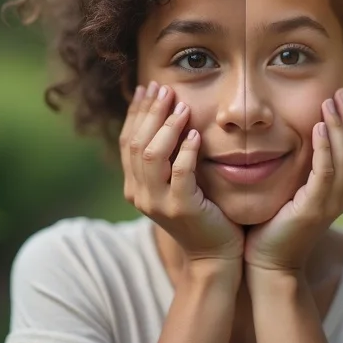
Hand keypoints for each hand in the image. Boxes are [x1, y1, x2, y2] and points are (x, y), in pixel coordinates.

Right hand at [120, 81, 243, 263]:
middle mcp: (140, 194)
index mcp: (134, 185)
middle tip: (164, 89)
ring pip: (152, 155)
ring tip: (182, 107)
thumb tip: (167, 115)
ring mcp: (158, 203)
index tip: (147, 88)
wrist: (214, 254)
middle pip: (136, 143)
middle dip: (150, 112)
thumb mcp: (176, 182)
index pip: (127, 141)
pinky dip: (186, 151)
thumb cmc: (201, 212)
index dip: (136, 112)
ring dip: (166, 127)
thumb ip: (168, 156)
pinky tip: (196, 135)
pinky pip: (180, 173)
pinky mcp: (182, 209)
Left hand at [244, 88, 342, 273]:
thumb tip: (298, 137)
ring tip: (329, 102)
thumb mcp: (294, 190)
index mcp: (341, 189)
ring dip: (339, 126)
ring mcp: (332, 202)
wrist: (269, 263)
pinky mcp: (314, 208)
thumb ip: (303, 168)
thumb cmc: (275, 226)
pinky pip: (325, 172)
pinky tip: (319, 128)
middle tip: (339, 91)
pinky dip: (325, 148)